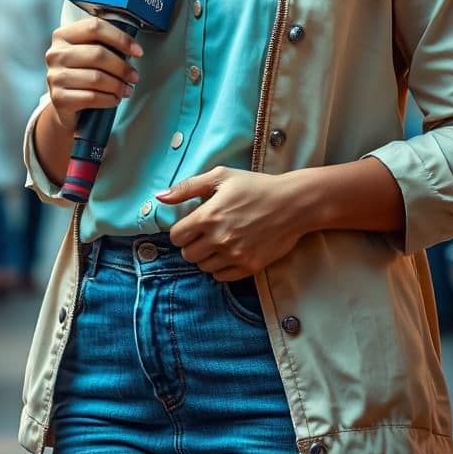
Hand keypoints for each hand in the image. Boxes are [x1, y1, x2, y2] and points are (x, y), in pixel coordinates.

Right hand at [44, 16, 142, 134]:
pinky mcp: (59, 98)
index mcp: (63, 35)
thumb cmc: (82, 74)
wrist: (64, 104)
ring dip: (118, 85)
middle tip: (134, 76)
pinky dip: (109, 99)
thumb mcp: (88, 53)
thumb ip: (105, 45)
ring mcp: (55, 76)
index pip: (95, 27)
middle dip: (122, 67)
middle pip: (97, 54)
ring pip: (96, 78)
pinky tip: (115, 98)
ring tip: (127, 89)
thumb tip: (132, 50)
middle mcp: (56, 54)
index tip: (138, 51)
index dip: (120, 38)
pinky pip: (91, 97)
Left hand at [161, 166, 305, 280]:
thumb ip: (187, 187)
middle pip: (188, 254)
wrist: (293, 204)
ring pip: (203, 267)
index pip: (176, 237)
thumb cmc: (256, 186)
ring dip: (206, 256)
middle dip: (193, 244)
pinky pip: (221, 277)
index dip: (181, 231)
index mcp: (207, 216)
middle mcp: (218, 239)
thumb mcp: (221, 176)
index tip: (192, 225)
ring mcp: (233, 255)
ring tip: (220, 242)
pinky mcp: (248, 266)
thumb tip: (159, 197)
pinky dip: (221, 267)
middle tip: (206, 233)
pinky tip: (230, 252)